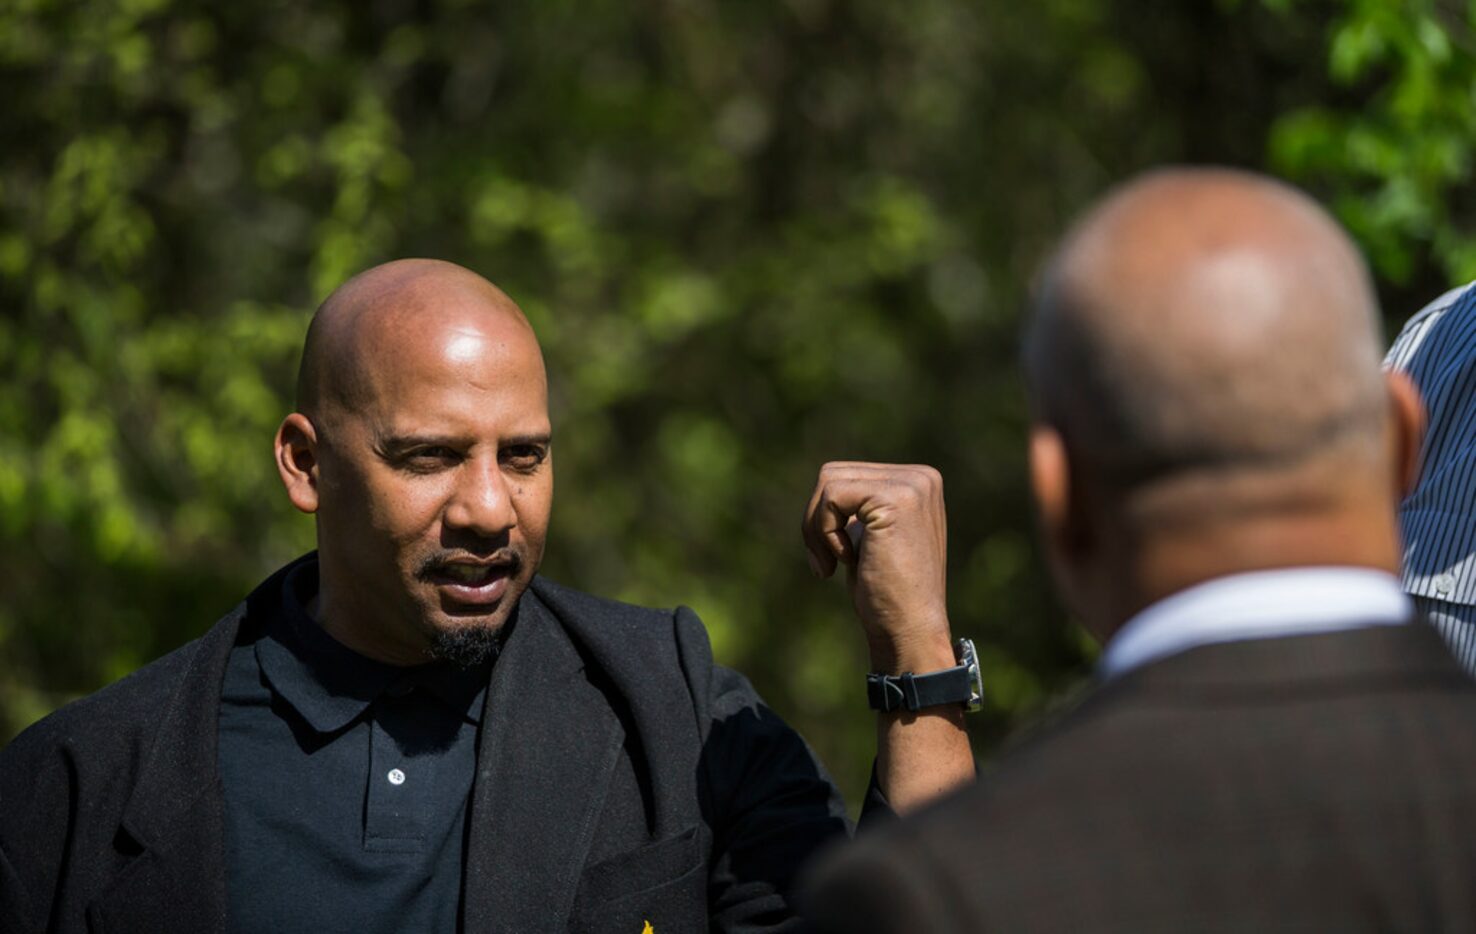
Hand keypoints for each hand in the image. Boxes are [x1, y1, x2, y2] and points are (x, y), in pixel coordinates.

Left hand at [802, 462, 952, 672]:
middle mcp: (921, 478)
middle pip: (833, 474)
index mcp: (919, 483)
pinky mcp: (895, 499)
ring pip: (828, 482)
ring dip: (817, 528)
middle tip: (825, 564)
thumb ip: (860, 508)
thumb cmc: (888, 594)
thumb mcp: (873, 538)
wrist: (910, 630)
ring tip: (832, 564)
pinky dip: (825, 533)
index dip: (826, 517)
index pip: (847, 476)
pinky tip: (845, 561)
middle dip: (816, 521)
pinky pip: (831, 497)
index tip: (833, 559)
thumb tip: (829, 485)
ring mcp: (911, 486)